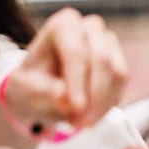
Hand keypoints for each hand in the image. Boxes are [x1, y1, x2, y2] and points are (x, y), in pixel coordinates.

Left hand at [7, 8, 128, 132]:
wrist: (41, 91)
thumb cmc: (31, 85)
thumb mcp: (26, 89)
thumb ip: (44, 91)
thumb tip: (66, 99)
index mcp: (63, 25)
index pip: (75, 51)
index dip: (77, 81)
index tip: (75, 108)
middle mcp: (91, 28)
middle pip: (101, 60)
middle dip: (94, 96)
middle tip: (82, 123)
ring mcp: (109, 44)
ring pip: (117, 74)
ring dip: (102, 103)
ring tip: (82, 122)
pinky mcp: (120, 63)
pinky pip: (122, 86)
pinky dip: (109, 104)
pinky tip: (91, 115)